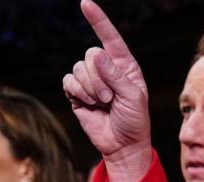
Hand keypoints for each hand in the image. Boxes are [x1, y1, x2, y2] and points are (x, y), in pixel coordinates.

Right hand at [63, 0, 151, 181]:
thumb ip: (117, 76)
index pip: (111, 38)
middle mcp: (107, 69)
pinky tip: (89, 104)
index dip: (98, 20)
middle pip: (91, 55)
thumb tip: (98, 55)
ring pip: (78, 69)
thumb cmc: (135, 121)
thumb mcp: (133, 98)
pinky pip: (68, 82)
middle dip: (99, 78)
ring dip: (90, 89)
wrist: (122, 145)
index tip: (85, 3)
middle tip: (110, 98)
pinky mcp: (77, 93)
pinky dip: (78, 93)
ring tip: (103, 103)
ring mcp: (91, 80)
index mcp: (125, 66)